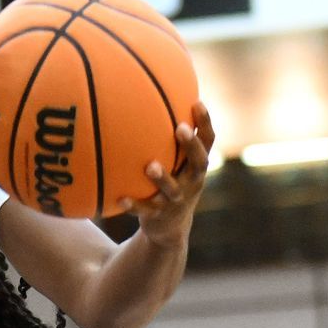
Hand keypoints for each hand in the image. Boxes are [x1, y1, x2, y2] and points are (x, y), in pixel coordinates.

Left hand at [118, 101, 214, 248]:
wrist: (168, 228)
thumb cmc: (170, 184)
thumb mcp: (175, 164)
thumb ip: (167, 140)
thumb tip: (150, 98)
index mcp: (196, 167)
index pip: (208, 142)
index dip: (205, 123)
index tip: (197, 102)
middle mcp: (192, 183)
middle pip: (198, 163)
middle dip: (191, 146)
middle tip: (180, 129)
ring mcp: (176, 201)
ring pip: (171, 190)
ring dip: (162, 178)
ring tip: (150, 166)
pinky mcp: (158, 216)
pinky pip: (145, 210)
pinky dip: (133, 205)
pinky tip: (119, 198)